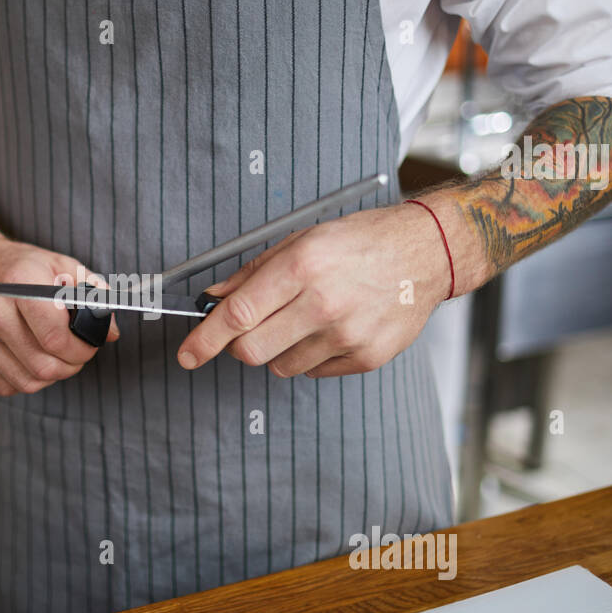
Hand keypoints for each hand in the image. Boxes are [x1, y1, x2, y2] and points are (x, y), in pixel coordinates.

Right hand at [0, 232, 117, 396]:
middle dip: (70, 366)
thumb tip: (111, 332)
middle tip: (75, 354)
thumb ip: (92, 295)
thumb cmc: (16, 266)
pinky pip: (3, 386)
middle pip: (44, 367)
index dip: (83, 350)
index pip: (57, 339)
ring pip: (26, 383)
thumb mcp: (58, 265)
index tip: (89, 345)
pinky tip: (27, 359)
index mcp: (19, 283)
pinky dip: (23, 380)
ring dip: (49, 376)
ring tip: (53, 356)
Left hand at [176, 203, 449, 377]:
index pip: (238, 316)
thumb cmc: (359, 242)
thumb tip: (212, 301)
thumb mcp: (300, 241)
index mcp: (302, 267)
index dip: (205, 339)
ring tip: (304, 319)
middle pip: (251, 351)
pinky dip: (310, 355)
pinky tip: (331, 328)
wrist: (424, 254)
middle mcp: (324, 303)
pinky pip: (313, 371)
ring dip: (278, 349)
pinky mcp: (365, 358)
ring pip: (280, 366)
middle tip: (250, 328)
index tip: (188, 354)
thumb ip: (251, 274)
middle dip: (239, 345)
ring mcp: (347, 335)